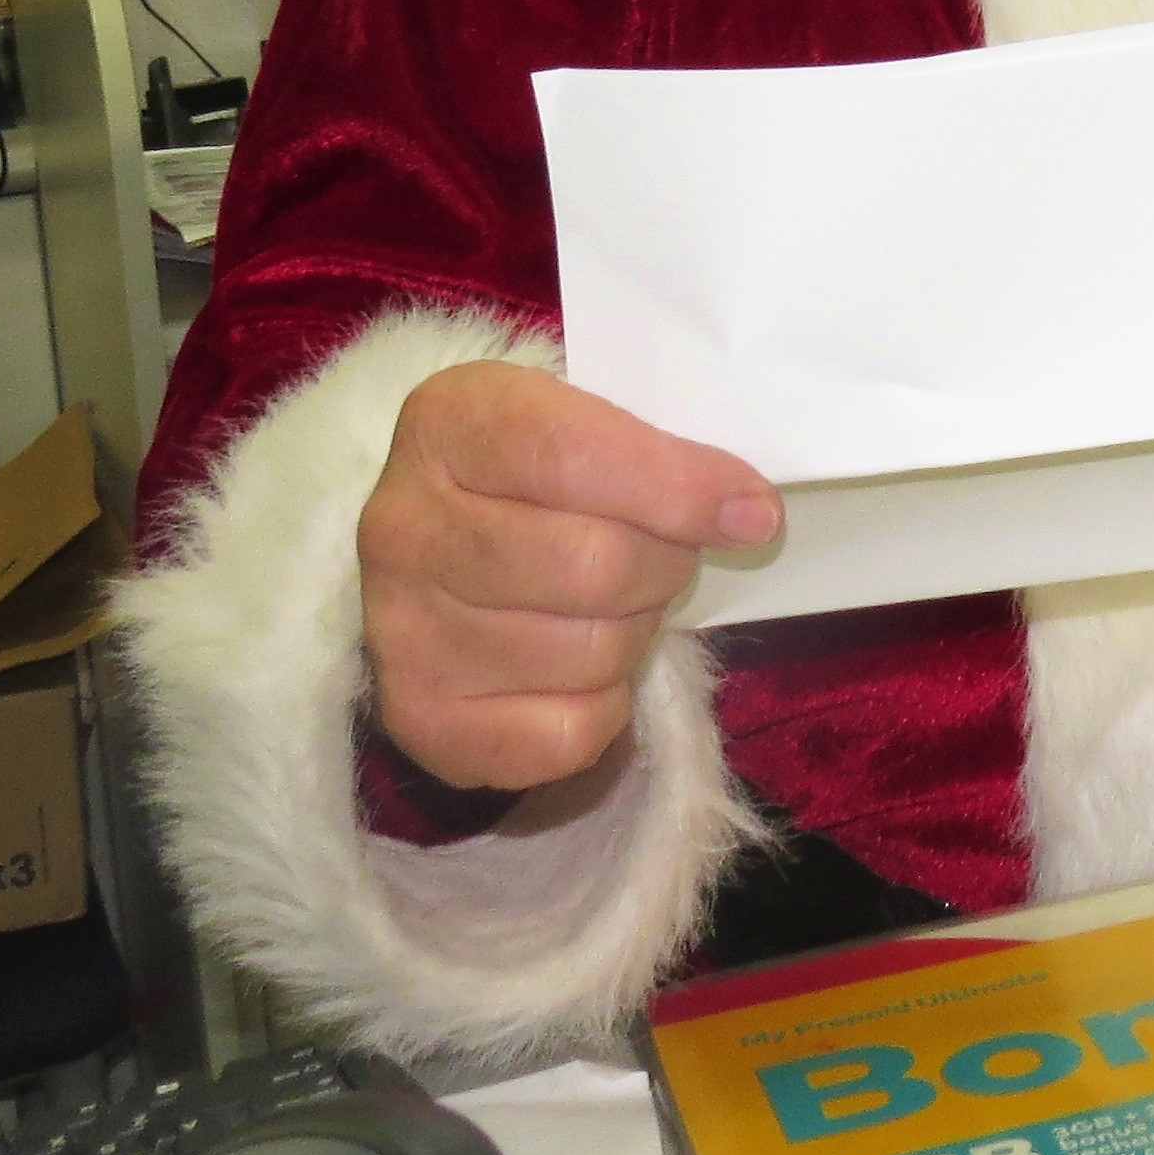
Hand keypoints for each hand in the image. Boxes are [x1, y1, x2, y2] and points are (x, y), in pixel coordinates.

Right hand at [355, 363, 780, 793]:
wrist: (442, 550)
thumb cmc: (537, 477)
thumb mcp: (584, 420)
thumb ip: (661, 450)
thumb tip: (748, 515)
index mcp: (448, 425)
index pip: (576, 457)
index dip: (679, 490)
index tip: (752, 513)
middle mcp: (404, 529)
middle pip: (594, 565)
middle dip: (664, 566)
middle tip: (663, 559)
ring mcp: (400, 632)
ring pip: (590, 652)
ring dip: (633, 633)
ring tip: (607, 607)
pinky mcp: (422, 720)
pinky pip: (567, 734)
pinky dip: (602, 708)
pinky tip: (576, 668)